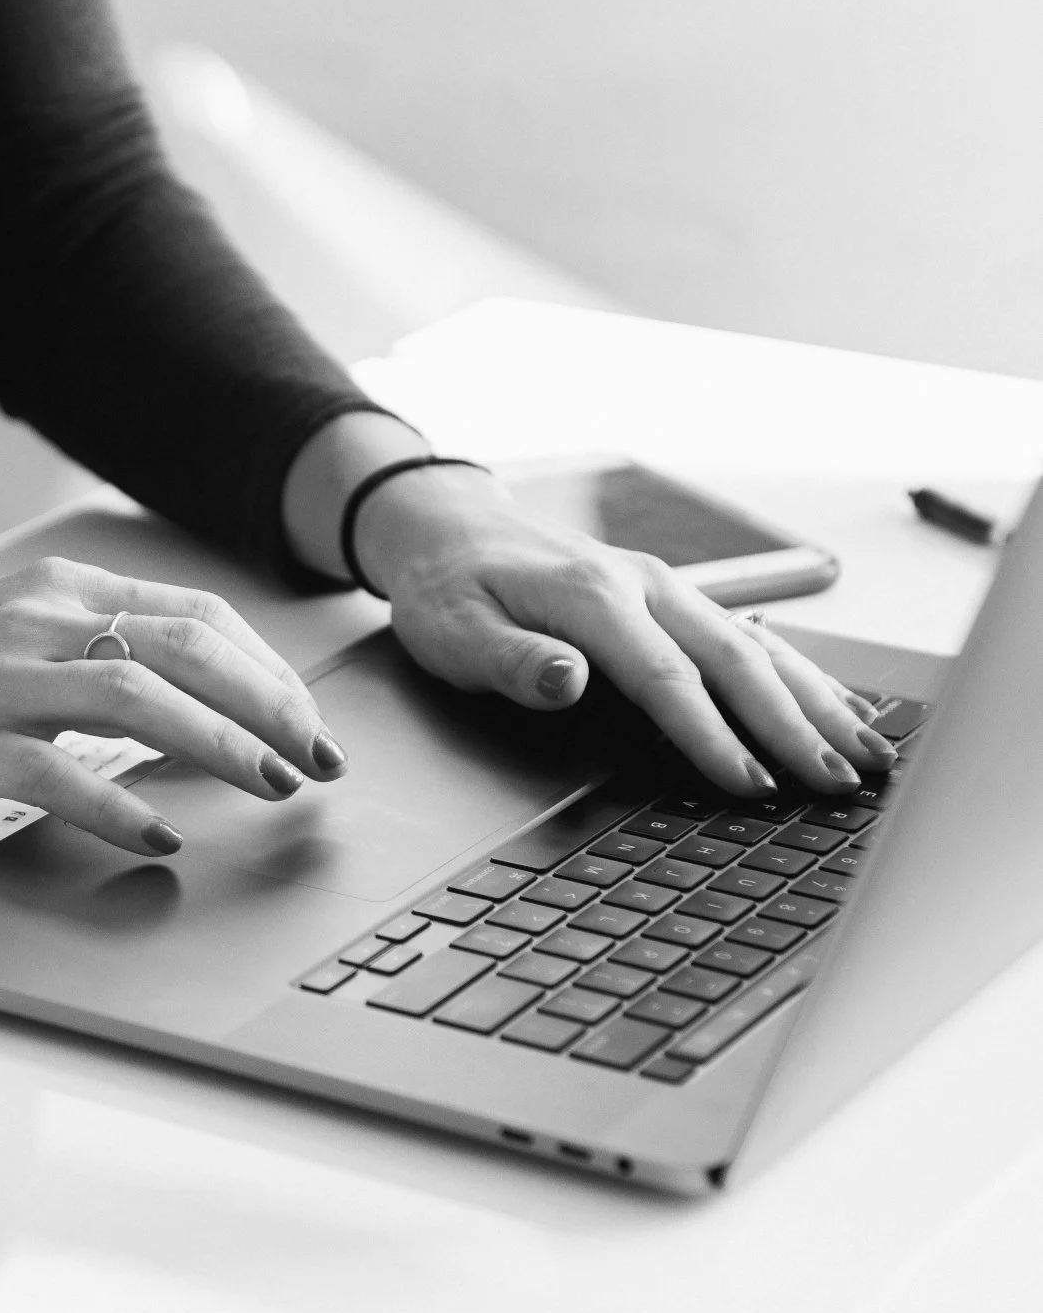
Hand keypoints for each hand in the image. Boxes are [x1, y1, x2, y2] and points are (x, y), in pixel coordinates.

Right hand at [0, 559, 345, 854]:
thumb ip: (81, 651)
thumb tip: (182, 698)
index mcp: (54, 591)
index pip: (195, 612)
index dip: (267, 667)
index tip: (307, 718)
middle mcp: (37, 621)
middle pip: (189, 646)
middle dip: (274, 705)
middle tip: (321, 760)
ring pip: (144, 696)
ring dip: (225, 745)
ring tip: (273, 788)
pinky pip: (62, 773)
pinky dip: (124, 807)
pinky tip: (161, 839)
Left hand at [354, 463, 895, 796]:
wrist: (448, 528)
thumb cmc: (447, 588)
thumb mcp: (453, 631)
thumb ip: (513, 660)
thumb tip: (568, 681)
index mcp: (592, 597)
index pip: (666, 678)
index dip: (712, 736)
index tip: (751, 784)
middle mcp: (643, 586)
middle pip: (735, 661)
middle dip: (794, 726)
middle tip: (839, 784)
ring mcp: (665, 589)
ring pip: (757, 646)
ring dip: (816, 702)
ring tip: (867, 754)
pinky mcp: (671, 598)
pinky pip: (748, 636)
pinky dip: (799, 675)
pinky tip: (835, 708)